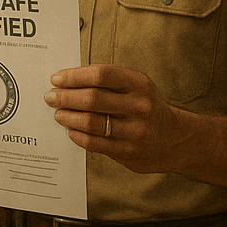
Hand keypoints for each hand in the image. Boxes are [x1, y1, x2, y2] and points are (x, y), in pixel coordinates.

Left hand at [45, 64, 186, 173]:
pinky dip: (77, 135)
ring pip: (91, 122)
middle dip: (65, 97)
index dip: (74, 76)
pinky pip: (94, 143)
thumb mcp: (135, 86)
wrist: (175, 139)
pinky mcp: (128, 151)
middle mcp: (139, 106)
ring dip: (68, 117)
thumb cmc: (145, 107)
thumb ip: (106, 81)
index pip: (100, 75)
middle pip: (92, 99)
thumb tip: (67, 80)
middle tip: (50, 97)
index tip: (56, 79)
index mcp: (139, 84)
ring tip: (58, 114)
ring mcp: (135, 131)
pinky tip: (71, 130)